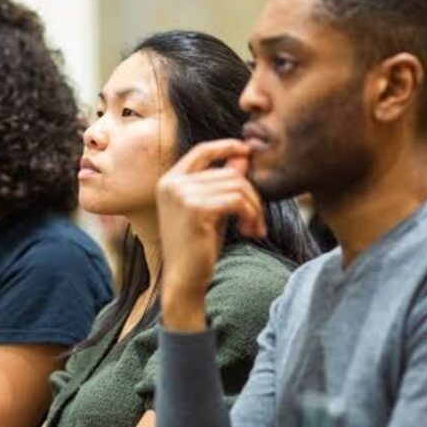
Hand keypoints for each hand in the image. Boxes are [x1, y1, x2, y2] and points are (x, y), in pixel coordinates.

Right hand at [157, 139, 265, 329]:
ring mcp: (182, 195)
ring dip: (254, 208)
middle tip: (257, 221)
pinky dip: (251, 215)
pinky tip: (250, 232)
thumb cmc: (197, 248)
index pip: (201, 150)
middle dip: (251, 195)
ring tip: (253, 228)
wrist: (183, 281)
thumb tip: (244, 156)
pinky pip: (237, 201)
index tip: (247, 150)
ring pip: (237, 186)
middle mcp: (172, 184)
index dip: (226, 146)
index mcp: (169, 181)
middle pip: (228, 173)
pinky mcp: (196, 209)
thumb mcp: (212, 210)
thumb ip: (223, 183)